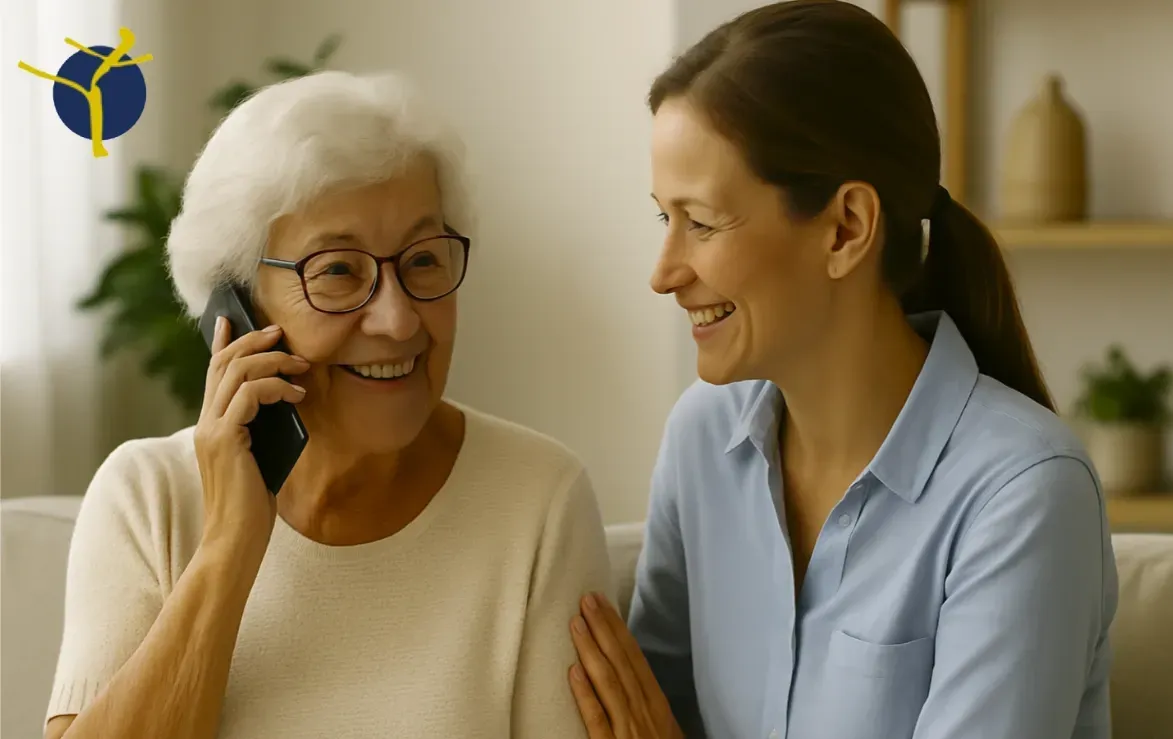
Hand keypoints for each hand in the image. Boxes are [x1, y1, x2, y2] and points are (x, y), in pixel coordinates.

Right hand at [194, 318, 308, 556]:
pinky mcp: (224, 439)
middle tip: (283, 334)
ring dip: (272, 361)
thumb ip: (264, 429)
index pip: (213, 373)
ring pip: (236, 372)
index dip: (223, 342)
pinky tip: (297, 395)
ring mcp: (212, 430)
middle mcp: (206, 422)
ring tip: (301, 366)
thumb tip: (290, 400)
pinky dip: (276, 387)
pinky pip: (248, 394)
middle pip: (224, 363)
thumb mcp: (262, 458)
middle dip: (254, 341)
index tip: (232, 318)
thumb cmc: (252, 507)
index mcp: (212, 425)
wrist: (235, 540)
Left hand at [568, 593, 683, 738]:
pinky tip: (573, 671)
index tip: (603, 605)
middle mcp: (644, 712)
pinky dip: (586, 694)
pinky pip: (597, 719)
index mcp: (657, 705)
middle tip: (587, 600)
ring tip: (576, 624)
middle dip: (604, 629)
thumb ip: (647, 705)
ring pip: (609, 683)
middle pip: (622, 664)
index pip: (635, 660)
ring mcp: (628, 730)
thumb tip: (632, 677)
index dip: (618, 630)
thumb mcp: (665, 729)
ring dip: (592, 650)